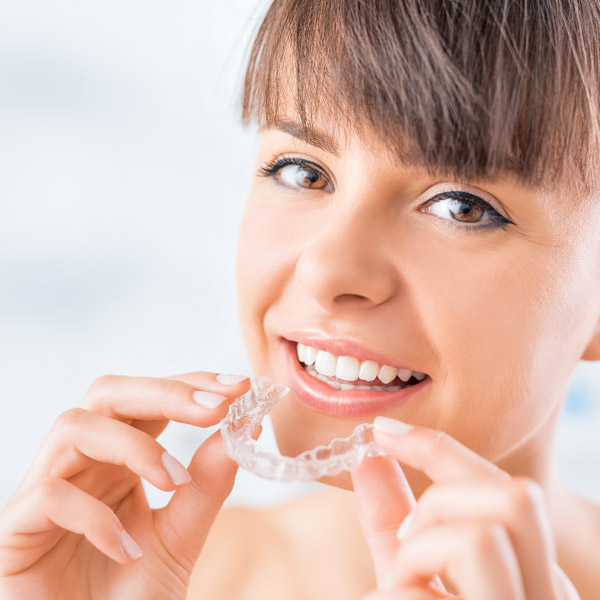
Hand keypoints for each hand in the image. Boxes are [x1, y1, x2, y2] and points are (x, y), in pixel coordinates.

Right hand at [0, 371, 249, 599]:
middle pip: (108, 393)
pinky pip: (48, 495)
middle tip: (218, 408)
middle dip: (166, 392)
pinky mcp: (17, 528)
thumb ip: (208, 485)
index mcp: (119, 458)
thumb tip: (245, 425)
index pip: (150, 400)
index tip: (239, 386)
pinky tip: (127, 549)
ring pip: (74, 427)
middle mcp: (82, 463)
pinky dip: (94, 515)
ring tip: (175, 480)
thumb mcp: (180, 536)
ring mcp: (45, 490)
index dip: (191, 384)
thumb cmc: (129, 595)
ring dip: (134, 446)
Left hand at [351, 417, 579, 599]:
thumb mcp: (404, 574)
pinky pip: (428, 595)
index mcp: (532, 572)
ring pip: (482, 538)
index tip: (384, 430)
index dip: (439, 447)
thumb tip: (368, 457)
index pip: (507, 486)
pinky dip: (393, 597)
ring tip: (400, 588)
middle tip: (406, 541)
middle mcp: (548, 596)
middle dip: (441, 501)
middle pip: (518, 496)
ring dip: (417, 556)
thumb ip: (391, 521)